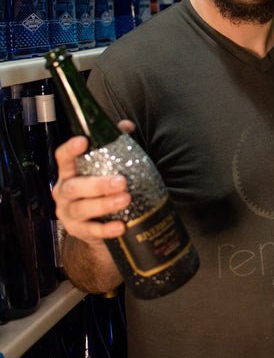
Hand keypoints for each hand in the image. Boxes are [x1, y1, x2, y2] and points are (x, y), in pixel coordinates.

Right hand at [52, 120, 134, 245]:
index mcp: (70, 173)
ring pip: (83, 209)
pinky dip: (106, 229)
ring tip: (125, 199)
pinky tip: (121, 225)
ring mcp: (69, 213)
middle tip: (121, 181)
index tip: (83, 141)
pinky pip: (91, 231)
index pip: (63, 158)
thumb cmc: (101, 190)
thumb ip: (114, 145)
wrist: (96, 227)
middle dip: (97, 184)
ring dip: (104, 204)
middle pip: (74, 187)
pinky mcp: (78, 231)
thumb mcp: (106, 167)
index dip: (70, 149)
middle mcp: (64, 192)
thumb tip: (126, 126)